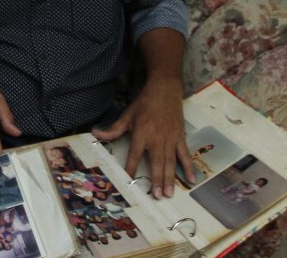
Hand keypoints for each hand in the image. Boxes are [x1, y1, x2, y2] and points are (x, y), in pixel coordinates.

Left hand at [91, 78, 190, 198]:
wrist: (165, 90)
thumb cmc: (144, 104)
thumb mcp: (127, 115)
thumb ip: (113, 129)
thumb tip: (95, 134)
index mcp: (141, 133)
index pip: (134, 155)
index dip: (131, 169)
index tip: (130, 183)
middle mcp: (157, 138)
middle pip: (156, 162)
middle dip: (157, 180)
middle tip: (157, 196)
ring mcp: (170, 139)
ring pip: (170, 162)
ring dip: (170, 178)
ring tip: (169, 194)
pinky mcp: (180, 137)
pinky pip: (185, 155)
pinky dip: (188, 167)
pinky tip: (191, 180)